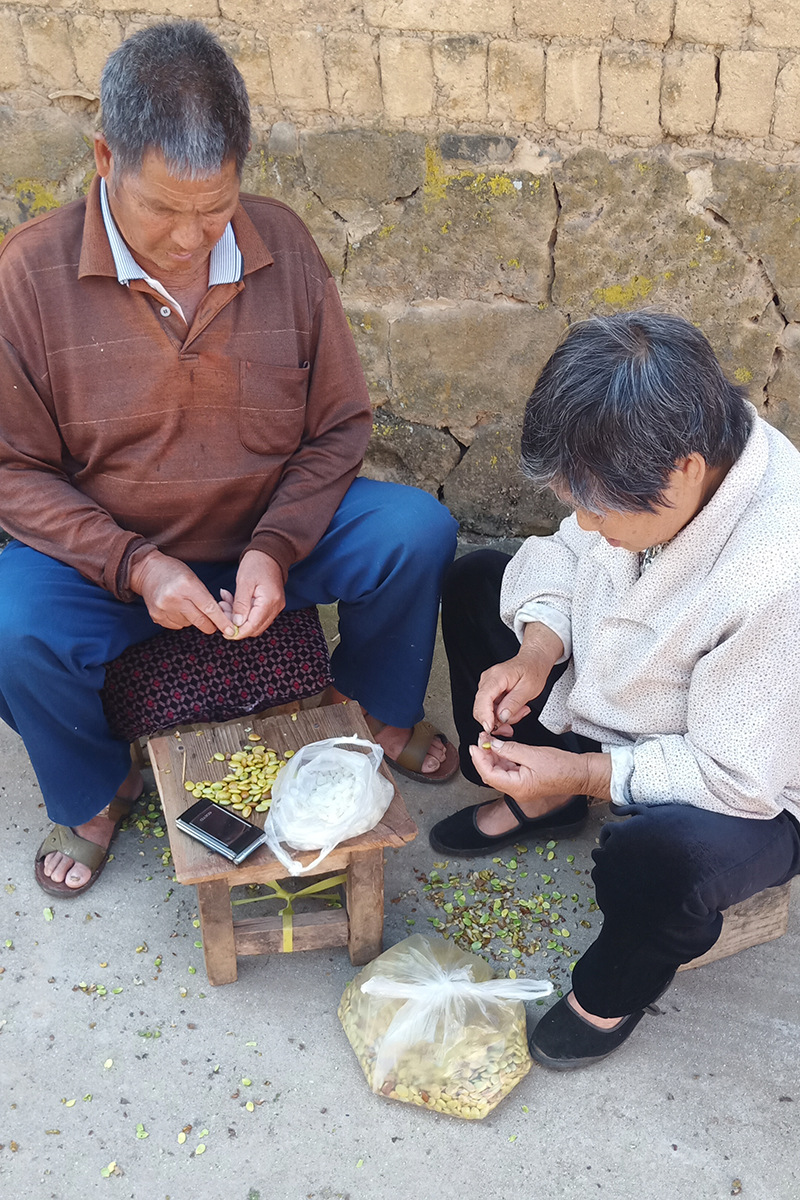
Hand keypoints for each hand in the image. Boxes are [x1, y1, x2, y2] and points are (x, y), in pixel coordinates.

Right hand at [130, 550, 235, 635]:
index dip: (222, 621)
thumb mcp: (193, 578)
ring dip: (192, 619)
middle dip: (210, 625)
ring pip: (189, 624)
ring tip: (185, 604)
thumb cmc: (174, 572)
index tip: (232, 631)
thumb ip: (206, 598)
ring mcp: (163, 609)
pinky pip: (177, 626)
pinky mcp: (157, 617)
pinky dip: (181, 620)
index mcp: (186, 586)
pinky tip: (176, 608)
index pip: (209, 608)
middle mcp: (174, 598)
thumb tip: (219, 618)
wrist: (148, 571)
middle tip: (214, 623)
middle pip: (200, 621)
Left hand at [221, 550, 284, 637]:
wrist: (269, 553)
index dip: (237, 632)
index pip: (252, 626)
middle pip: (254, 628)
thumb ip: (241, 604)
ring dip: (237, 617)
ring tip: (225, 602)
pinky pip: (256, 615)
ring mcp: (275, 607)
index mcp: (269, 601)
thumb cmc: (257, 563)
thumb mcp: (244, 582)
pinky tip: (232, 601)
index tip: (223, 631)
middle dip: (236, 624)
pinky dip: (243, 612)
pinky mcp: (271, 605)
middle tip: (222, 610)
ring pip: (254, 622)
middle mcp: (275, 607)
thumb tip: (237, 623)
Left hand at [469, 738, 587, 809]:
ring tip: (490, 740)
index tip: (475, 745)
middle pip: (492, 774)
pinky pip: (509, 771)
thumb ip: (510, 749)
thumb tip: (492, 744)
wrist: (580, 773)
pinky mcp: (526, 781)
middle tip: (481, 739)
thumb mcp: (533, 754)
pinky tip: (501, 747)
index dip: (479, 759)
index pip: (489, 774)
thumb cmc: (562, 767)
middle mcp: (517, 791)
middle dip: (484, 756)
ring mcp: (521, 787)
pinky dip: (503, 759)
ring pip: (499, 772)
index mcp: (517, 788)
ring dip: (493, 756)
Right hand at [473, 622, 564, 734]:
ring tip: (520, 709)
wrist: (533, 661)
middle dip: (497, 720)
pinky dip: (503, 713)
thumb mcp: (529, 689)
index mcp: (496, 677)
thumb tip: (502, 717)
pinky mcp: (490, 691)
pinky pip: (491, 708)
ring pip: (487, 711)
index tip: (490, 728)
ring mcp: (487, 685)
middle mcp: (487, 680)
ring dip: (504, 716)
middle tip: (514, 722)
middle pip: (481, 708)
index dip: (485, 716)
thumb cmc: (532, 670)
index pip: (483, 699)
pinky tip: (515, 708)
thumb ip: (514, 703)